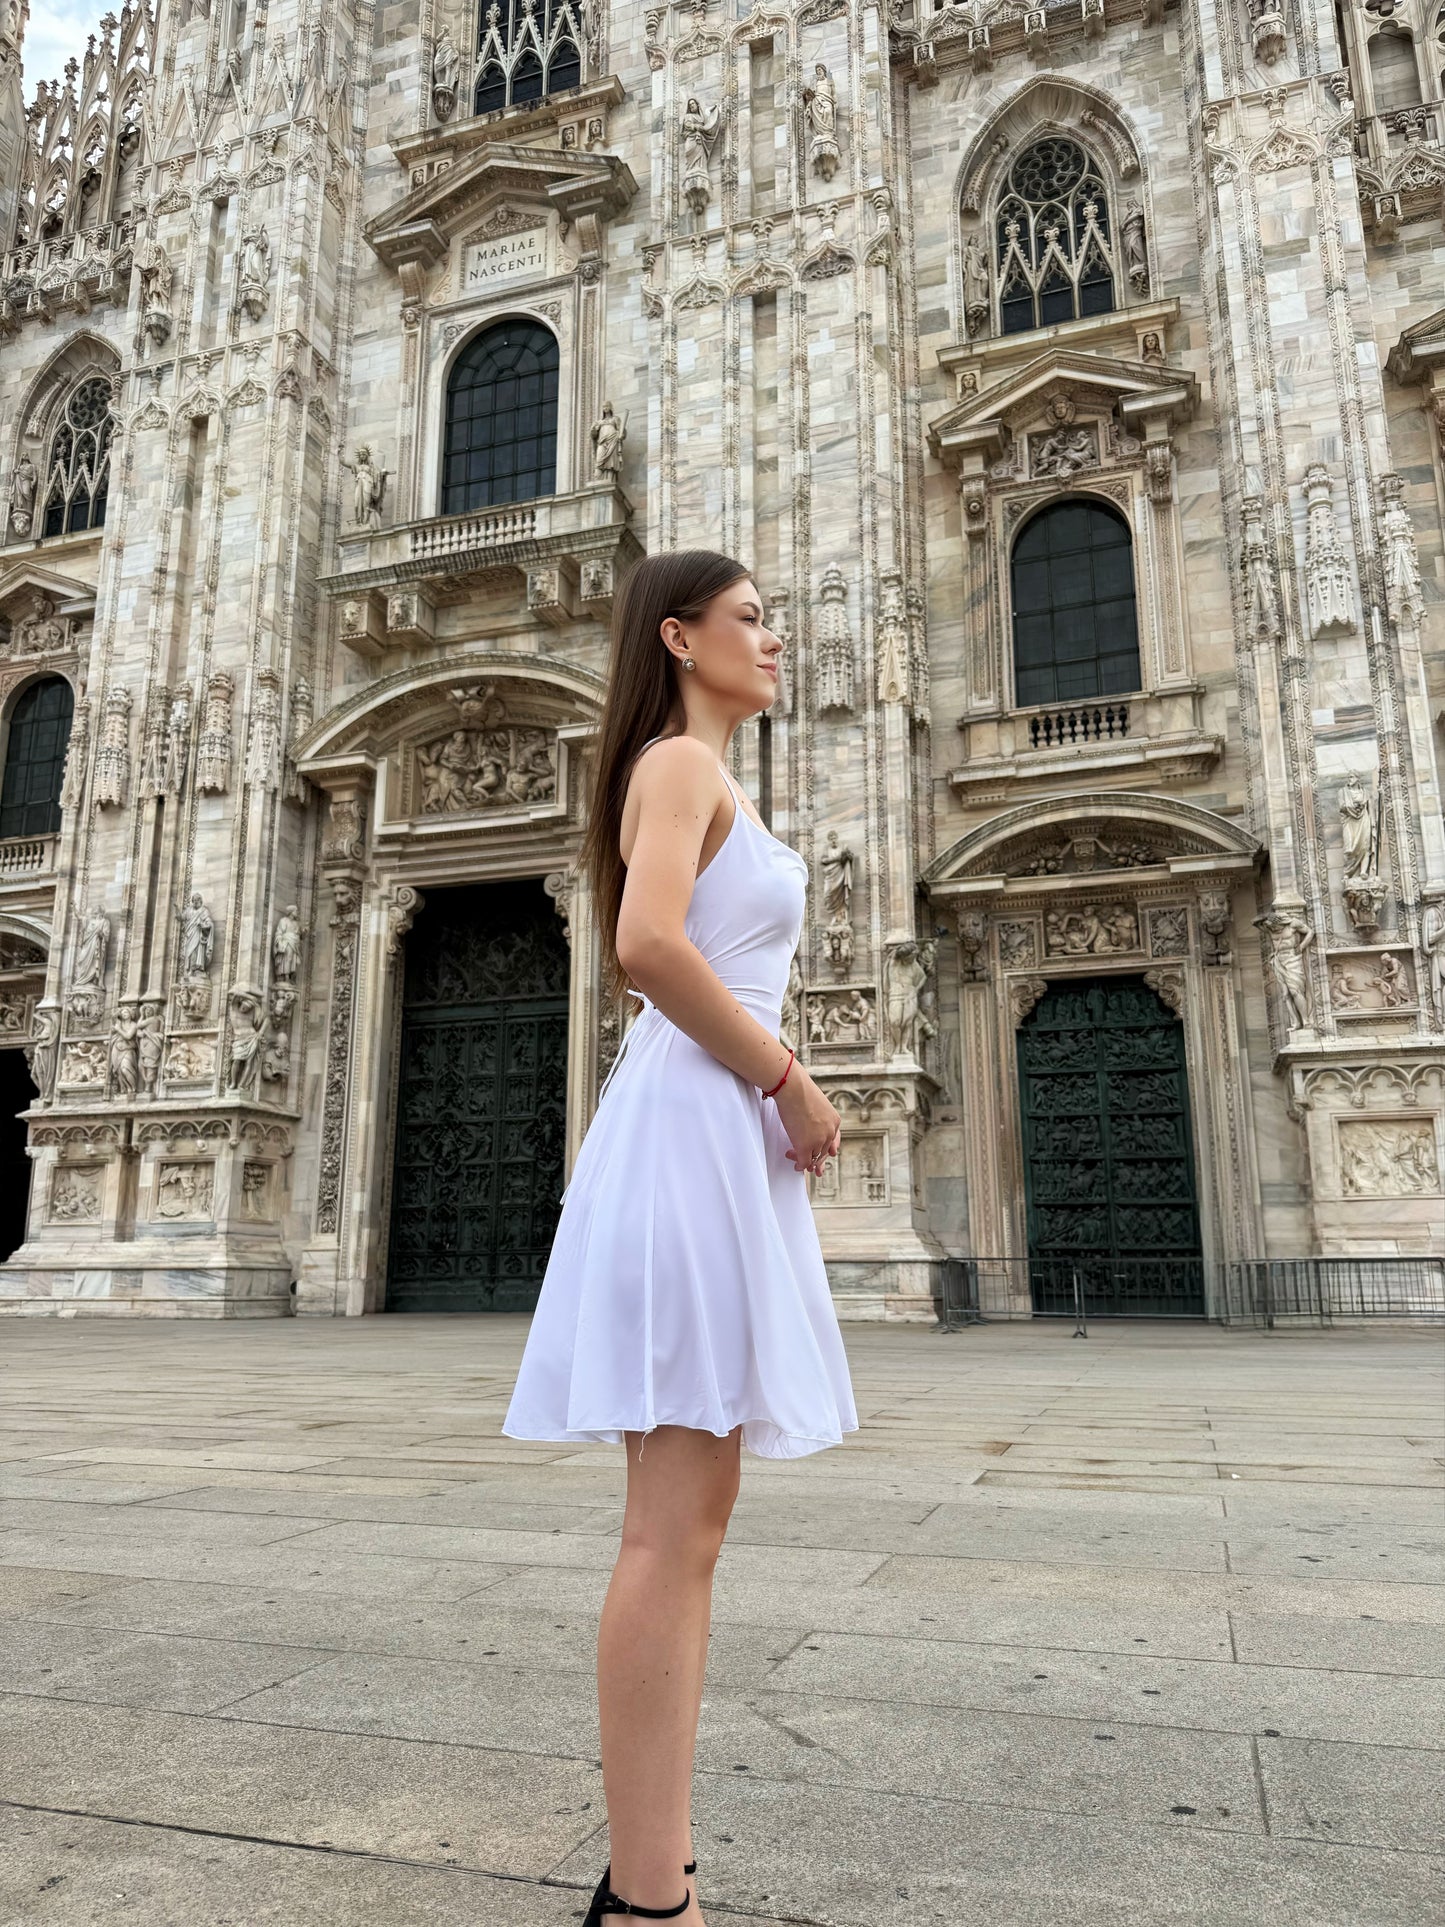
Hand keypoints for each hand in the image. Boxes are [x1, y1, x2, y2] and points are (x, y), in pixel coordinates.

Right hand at [771, 1062, 840, 1176]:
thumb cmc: (799, 1090)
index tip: (829, 1154)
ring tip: (798, 1162)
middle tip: (814, 1167)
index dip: (828, 1148)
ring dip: (806, 1161)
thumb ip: (818, 1116)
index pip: (834, 1140)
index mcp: (834, 1121)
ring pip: (814, 1158)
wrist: (793, 1088)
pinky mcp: (805, 1146)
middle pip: (825, 1151)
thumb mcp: (816, 1104)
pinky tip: (796, 1165)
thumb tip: (809, 1121)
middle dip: (818, 1160)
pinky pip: (804, 1162)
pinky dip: (800, 1165)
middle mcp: (830, 1132)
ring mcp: (818, 1140)